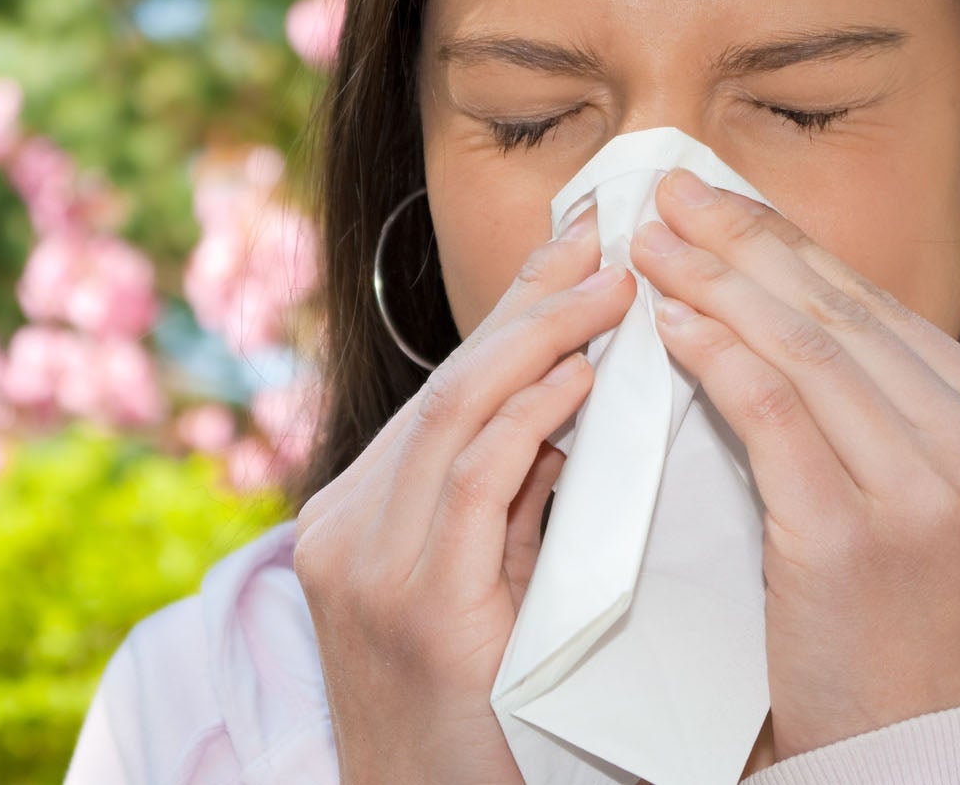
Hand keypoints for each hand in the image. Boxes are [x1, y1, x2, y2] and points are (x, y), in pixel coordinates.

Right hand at [293, 205, 636, 784]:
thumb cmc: (472, 718)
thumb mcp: (474, 591)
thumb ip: (505, 504)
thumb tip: (573, 411)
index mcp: (356, 515)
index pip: (444, 390)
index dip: (509, 312)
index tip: (571, 250)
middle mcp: (348, 527)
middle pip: (447, 384)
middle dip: (529, 303)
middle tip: (599, 240)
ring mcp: (372, 566)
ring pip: (455, 414)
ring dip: (540, 341)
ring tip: (611, 291)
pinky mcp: (418, 609)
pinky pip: (475, 484)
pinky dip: (530, 420)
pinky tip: (580, 379)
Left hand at [629, 168, 959, 760]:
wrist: (912, 749)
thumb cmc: (898, 619)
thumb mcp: (922, 495)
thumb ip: (875, 403)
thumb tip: (769, 295)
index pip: (876, 306)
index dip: (786, 243)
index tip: (717, 201)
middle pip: (839, 312)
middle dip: (742, 241)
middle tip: (667, 196)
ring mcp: (930, 490)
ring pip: (805, 348)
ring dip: (715, 283)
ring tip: (650, 245)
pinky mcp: (856, 536)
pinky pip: (771, 413)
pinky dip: (714, 357)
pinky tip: (668, 324)